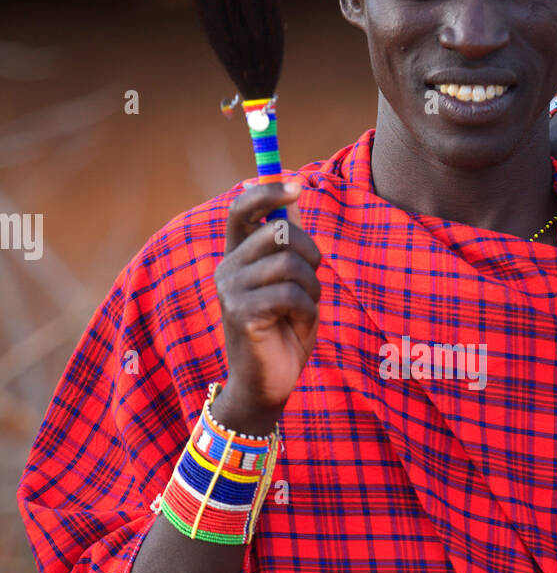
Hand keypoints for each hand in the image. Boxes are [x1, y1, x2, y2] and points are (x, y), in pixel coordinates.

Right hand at [212, 180, 320, 431]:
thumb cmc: (283, 333)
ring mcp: (231, 291)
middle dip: (311, 253)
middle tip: (314, 280)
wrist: (267, 386)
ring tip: (304, 310)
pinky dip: (307, 310)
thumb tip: (293, 195)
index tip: (297, 186)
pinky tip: (297, 325)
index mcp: (237, 257)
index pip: (241, 209)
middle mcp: (227, 268)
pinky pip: (291, 294)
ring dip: (312, 288)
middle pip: (280, 231)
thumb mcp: (290, 283)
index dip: (268, 192)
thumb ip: (288, 245)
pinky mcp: (243, 314)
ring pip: (291, 264)